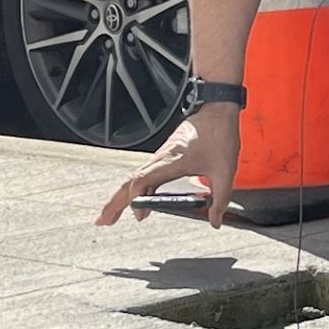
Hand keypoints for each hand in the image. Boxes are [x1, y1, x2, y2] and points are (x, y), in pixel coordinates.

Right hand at [94, 104, 239, 228]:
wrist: (217, 108)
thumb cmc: (219, 134)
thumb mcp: (225, 171)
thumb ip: (220, 199)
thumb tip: (214, 220)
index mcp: (172, 161)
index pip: (142, 180)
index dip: (136, 198)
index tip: (138, 215)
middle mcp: (161, 158)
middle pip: (129, 181)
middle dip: (114, 202)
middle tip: (103, 221)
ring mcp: (161, 156)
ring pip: (134, 177)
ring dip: (121, 196)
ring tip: (111, 215)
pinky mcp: (165, 155)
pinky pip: (143, 174)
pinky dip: (134, 188)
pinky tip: (137, 199)